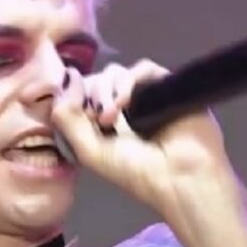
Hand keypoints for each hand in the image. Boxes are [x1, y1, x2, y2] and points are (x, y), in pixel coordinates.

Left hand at [51, 59, 238, 213]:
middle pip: (96, 81)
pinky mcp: (165, 84)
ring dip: (106, 90)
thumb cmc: (136, 172)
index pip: (80, 95)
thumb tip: (68, 75)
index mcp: (104, 124)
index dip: (74, 99)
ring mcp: (145, 95)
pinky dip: (127, 81)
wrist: (180, 178)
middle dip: (90, 96)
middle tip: (100, 121)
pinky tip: (125, 103)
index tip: (77, 115)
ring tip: (110, 117)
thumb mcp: (88, 151)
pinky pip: (142, 69)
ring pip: (115, 73)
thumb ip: (66, 117)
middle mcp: (123, 107)